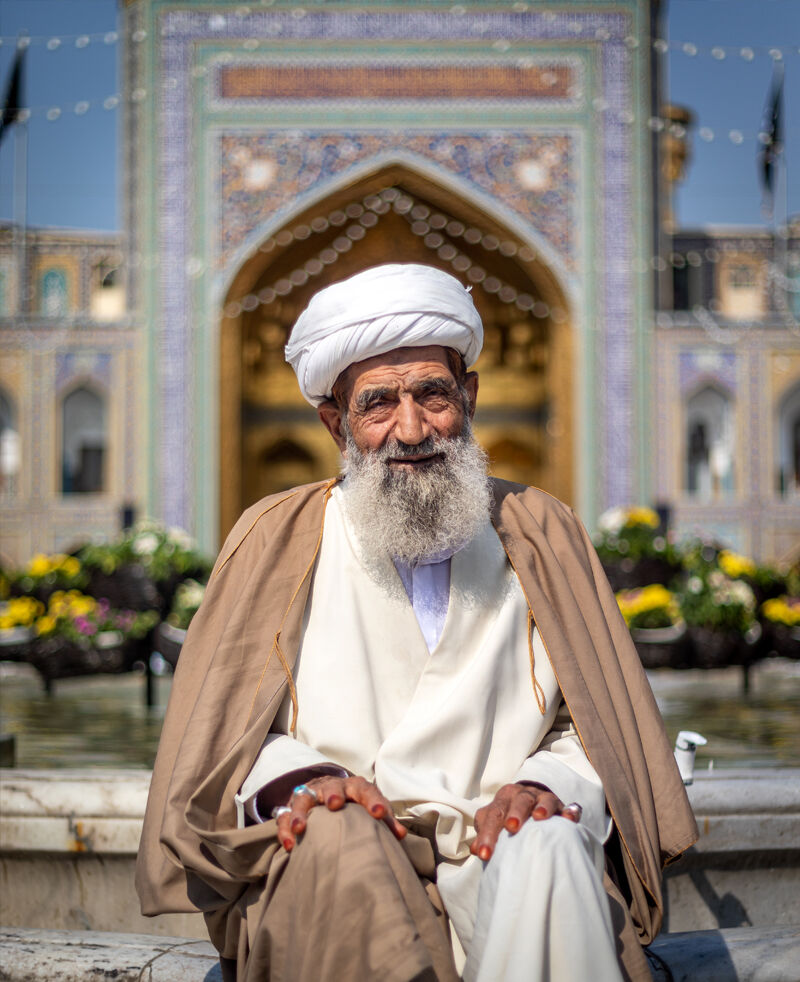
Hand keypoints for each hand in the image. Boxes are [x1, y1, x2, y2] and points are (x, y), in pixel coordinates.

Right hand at [273, 775, 406, 851]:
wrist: (326, 793)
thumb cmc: (353, 806)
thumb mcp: (369, 809)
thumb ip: (385, 821)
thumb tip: (401, 836)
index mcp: (354, 787)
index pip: (365, 790)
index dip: (373, 800)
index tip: (379, 814)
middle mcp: (331, 788)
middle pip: (332, 786)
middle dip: (333, 794)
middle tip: (335, 804)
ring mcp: (310, 796)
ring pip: (303, 798)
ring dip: (301, 812)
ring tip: (300, 828)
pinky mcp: (292, 808)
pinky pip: (285, 816)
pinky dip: (285, 829)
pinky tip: (289, 845)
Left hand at [470, 783, 580, 861]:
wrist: (533, 799)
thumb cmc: (509, 816)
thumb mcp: (497, 822)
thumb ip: (486, 833)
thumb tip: (475, 850)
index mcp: (503, 798)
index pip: (493, 814)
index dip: (487, 834)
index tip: (484, 855)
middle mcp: (522, 795)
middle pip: (516, 802)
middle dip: (513, 814)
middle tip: (511, 827)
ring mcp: (543, 798)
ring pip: (542, 799)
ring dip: (541, 806)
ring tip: (540, 817)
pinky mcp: (561, 806)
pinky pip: (567, 807)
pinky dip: (569, 811)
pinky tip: (568, 819)